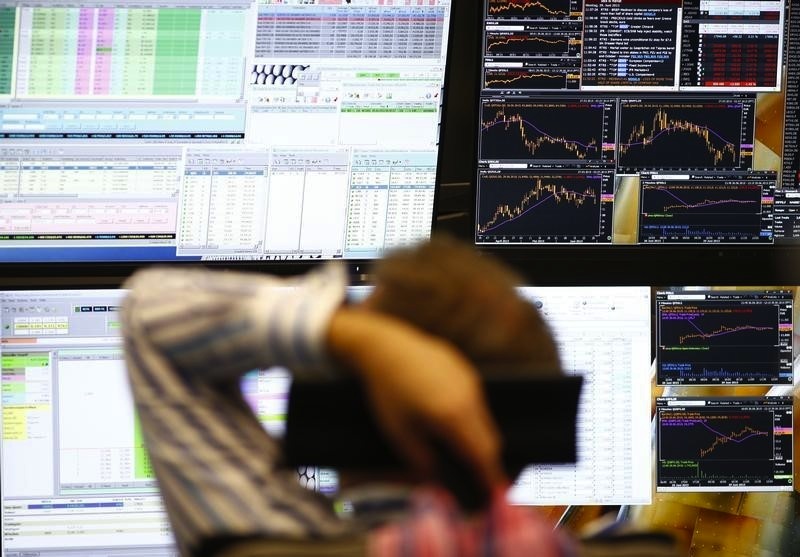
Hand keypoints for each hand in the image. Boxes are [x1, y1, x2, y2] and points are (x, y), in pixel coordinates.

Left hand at [327, 307, 507, 495]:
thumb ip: (423, 463)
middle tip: (478, 479)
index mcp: (454, 417)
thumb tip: (440, 483)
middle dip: (485, 461)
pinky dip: (470, 417)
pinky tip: (450, 420)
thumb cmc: (387, 393)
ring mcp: (470, 381)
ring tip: (462, 451)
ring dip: (478, 438)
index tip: (493, 496)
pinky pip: (475, 401)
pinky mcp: (465, 369)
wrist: (383, 346)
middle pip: (490, 439)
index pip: (483, 455)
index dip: (490, 478)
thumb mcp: (400, 435)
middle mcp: (470, 398)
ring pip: (484, 419)